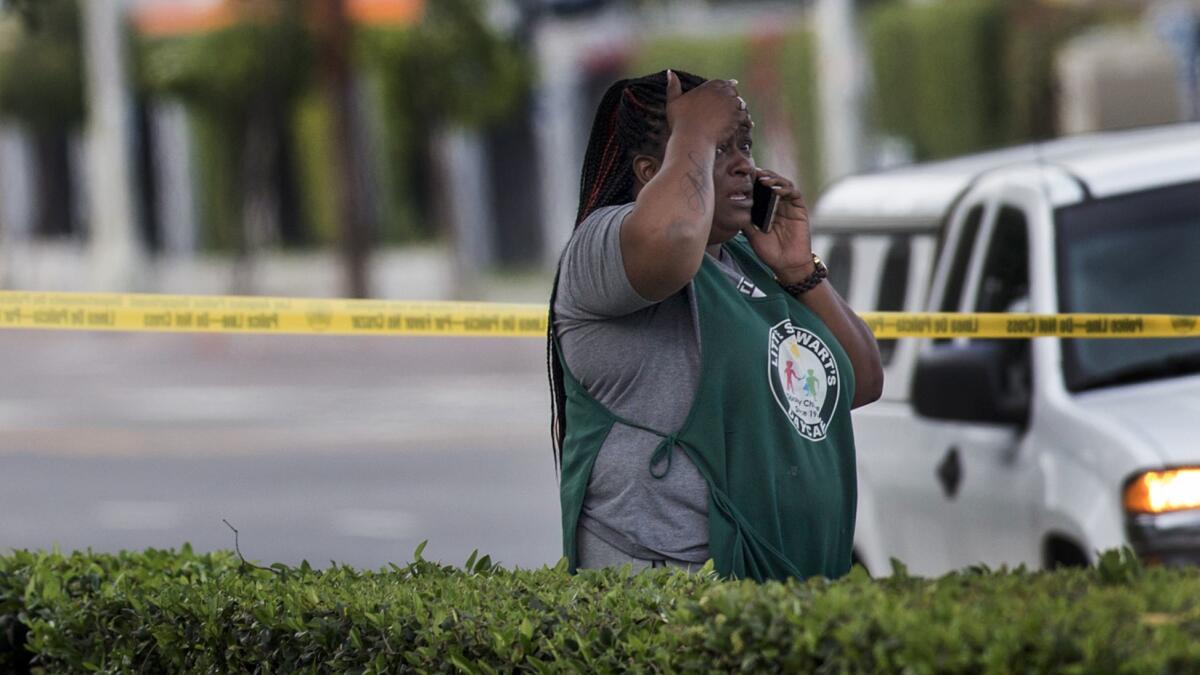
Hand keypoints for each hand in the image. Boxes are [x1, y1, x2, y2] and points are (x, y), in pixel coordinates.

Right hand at [665, 70, 747, 146]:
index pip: (721, 83)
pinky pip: (744, 114)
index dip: (724, 87)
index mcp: (709, 86)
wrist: (692, 138)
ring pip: (739, 102)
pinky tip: (739, 121)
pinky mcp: (736, 117)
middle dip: (732, 96)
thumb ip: (673, 86)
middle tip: (731, 103)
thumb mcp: (673, 102)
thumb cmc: (680, 122)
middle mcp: (721, 92)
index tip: (726, 91)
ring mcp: (730, 104)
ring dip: (738, 106)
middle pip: (732, 91)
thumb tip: (669, 71)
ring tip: (735, 112)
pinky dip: (742, 117)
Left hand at [743, 169, 814, 283]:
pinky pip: (794, 193)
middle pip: (771, 182)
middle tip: (753, 172)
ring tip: (763, 180)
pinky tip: (776, 190)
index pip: (759, 189)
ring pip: (783, 184)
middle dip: (763, 175)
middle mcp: (777, 204)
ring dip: (774, 179)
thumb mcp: (752, 235)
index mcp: (765, 208)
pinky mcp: (799, 209)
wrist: (786, 264)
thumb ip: (745, 220)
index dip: (752, 181)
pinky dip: (786, 189)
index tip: (742, 175)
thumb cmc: (769, 251)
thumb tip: (731, 207)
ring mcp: (789, 205)